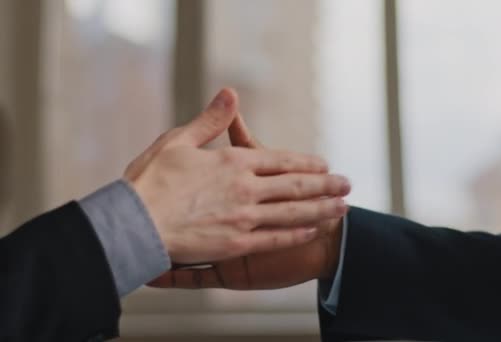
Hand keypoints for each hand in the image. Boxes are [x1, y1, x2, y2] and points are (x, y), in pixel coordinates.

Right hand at [126, 88, 349, 264]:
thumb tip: (231, 93)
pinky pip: (276, 238)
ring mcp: (245, 218)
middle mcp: (246, 189)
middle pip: (295, 186)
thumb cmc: (150, 181)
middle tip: (348, 184)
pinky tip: (313, 231)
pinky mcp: (238, 244)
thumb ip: (211, 120)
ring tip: (343, 208)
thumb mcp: (179, 141)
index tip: (324, 164)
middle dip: (325, 185)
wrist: (133, 225)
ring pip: (293, 213)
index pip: (280, 160)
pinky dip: (297, 234)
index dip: (306, 163)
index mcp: (233, 162)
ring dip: (322, 209)